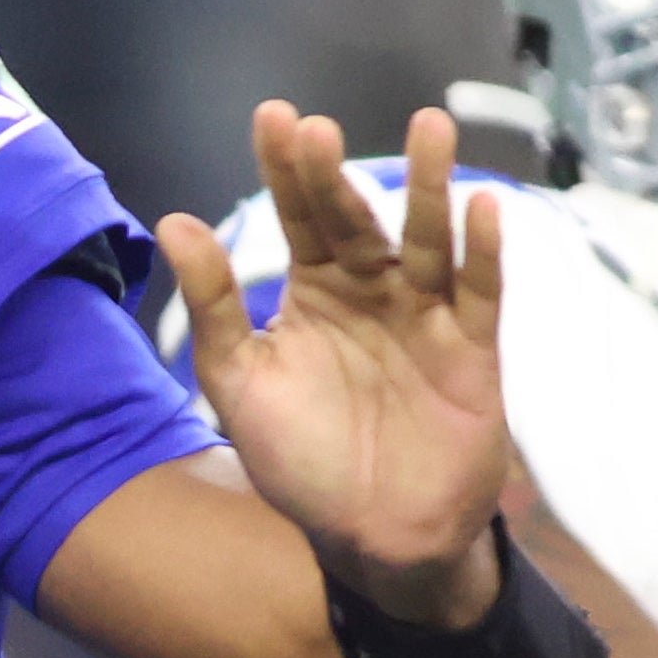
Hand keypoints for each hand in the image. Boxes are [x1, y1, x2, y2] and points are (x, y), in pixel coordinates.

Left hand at [160, 102, 510, 626]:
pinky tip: (483, 208)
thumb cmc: (301, 462)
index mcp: (315, 291)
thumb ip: (213, 307)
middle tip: (318, 131)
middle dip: (338, 176)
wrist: (368, 540)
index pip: (300, 216)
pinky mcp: (471, 350)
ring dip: (430, 185)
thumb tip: (173, 222)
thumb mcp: (240, 384)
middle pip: (357, 219)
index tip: (274, 117)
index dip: (287, 170)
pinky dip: (484, 252)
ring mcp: (424, 316)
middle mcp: (372, 290)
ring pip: (428, 238)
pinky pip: (479, 293)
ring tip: (430, 127)